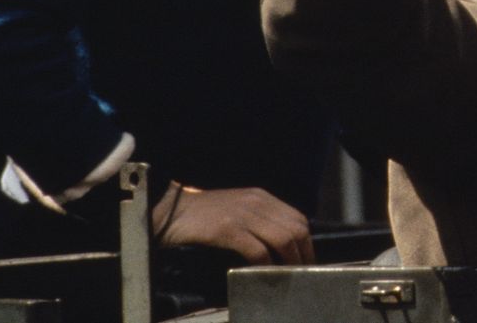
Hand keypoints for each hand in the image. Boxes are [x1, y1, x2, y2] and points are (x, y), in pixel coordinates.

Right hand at [153, 182, 314, 264]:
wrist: (169, 211)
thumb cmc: (203, 215)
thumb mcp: (238, 209)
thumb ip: (259, 220)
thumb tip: (281, 243)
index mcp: (262, 198)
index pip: (298, 219)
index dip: (306, 242)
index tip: (306, 260)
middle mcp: (257, 203)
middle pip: (296, 230)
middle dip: (303, 254)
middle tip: (302, 274)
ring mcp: (243, 216)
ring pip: (282, 239)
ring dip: (289, 261)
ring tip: (289, 277)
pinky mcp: (227, 230)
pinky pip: (257, 250)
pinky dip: (265, 265)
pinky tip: (264, 275)